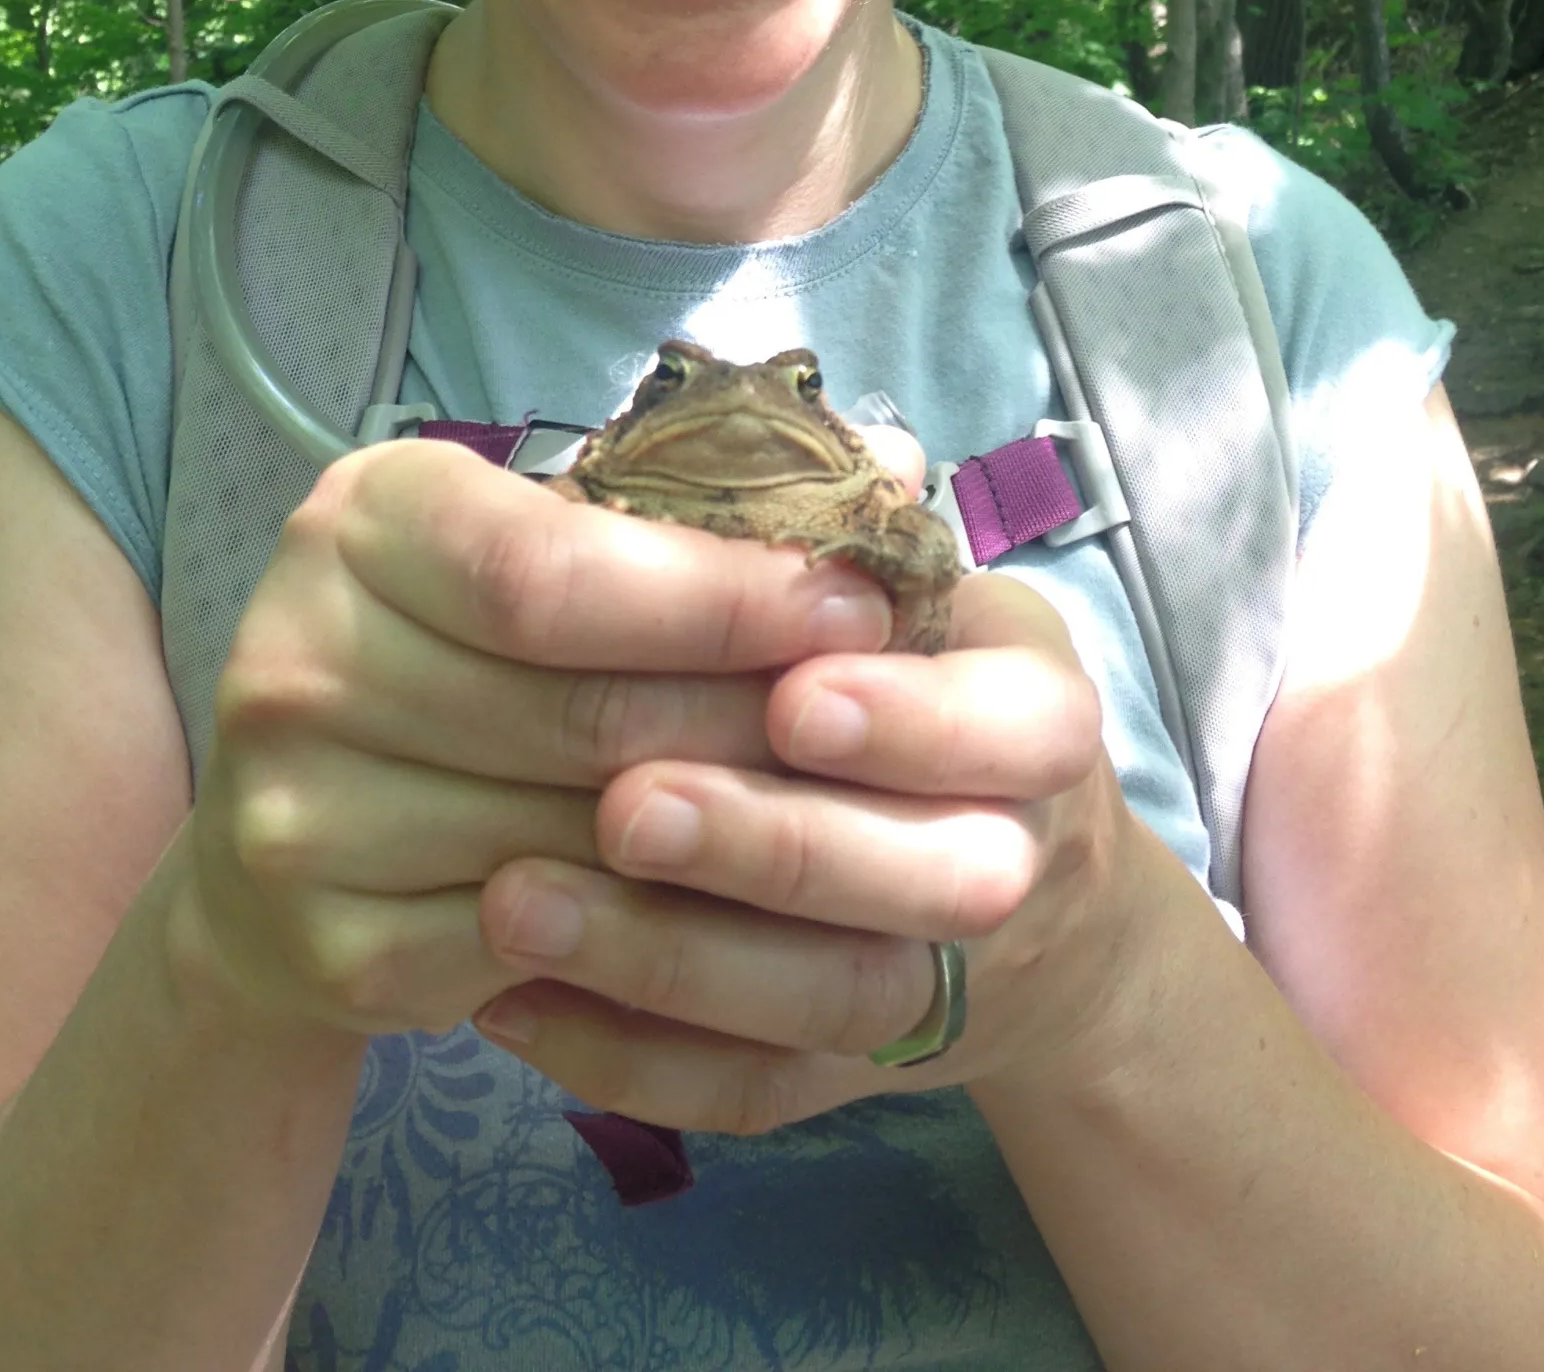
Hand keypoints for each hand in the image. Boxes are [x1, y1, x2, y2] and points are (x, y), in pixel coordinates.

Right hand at [170, 439, 896, 1039]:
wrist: (293, 829)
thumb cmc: (467, 644)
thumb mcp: (542, 533)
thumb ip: (694, 501)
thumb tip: (893, 461)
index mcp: (357, 521)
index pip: (553, 572)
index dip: (723, 597)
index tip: (858, 606)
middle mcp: (297, 658)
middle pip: (584, 713)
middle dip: (758, 720)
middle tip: (885, 725)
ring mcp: (301, 817)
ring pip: (581, 843)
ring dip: (730, 837)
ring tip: (839, 810)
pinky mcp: (333, 951)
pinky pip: (544, 954)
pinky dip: (657, 933)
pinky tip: (738, 905)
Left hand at [472, 567, 1132, 1134]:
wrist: (1021, 893)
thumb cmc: (917, 674)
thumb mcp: (916, 585)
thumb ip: (860, 525)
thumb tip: (860, 451)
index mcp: (1038, 719)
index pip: (1017, 727)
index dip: (909, 721)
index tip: (789, 695)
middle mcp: (1018, 861)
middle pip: (931, 882)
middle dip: (773, 846)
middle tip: (623, 807)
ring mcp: (943, 987)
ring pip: (828, 1004)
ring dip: (667, 961)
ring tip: (512, 901)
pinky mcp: (853, 1077)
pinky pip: (751, 1092)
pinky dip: (629, 1060)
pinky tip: (505, 1002)